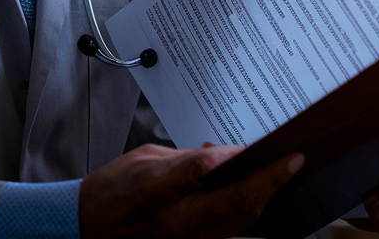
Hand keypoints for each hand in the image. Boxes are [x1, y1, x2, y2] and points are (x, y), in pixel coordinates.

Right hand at [79, 142, 303, 238]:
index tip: (268, 147)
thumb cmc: (111, 190)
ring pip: (238, 222)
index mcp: (158, 187)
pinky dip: (242, 213)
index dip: (243, 157)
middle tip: (291, 163)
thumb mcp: (147, 158)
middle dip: (270, 182)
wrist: (87, 227)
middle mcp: (175, 219)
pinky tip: (250, 196)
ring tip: (278, 176)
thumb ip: (188, 159)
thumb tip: (223, 155)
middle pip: (236, 203)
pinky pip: (227, 233)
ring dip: (262, 198)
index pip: (209, 169)